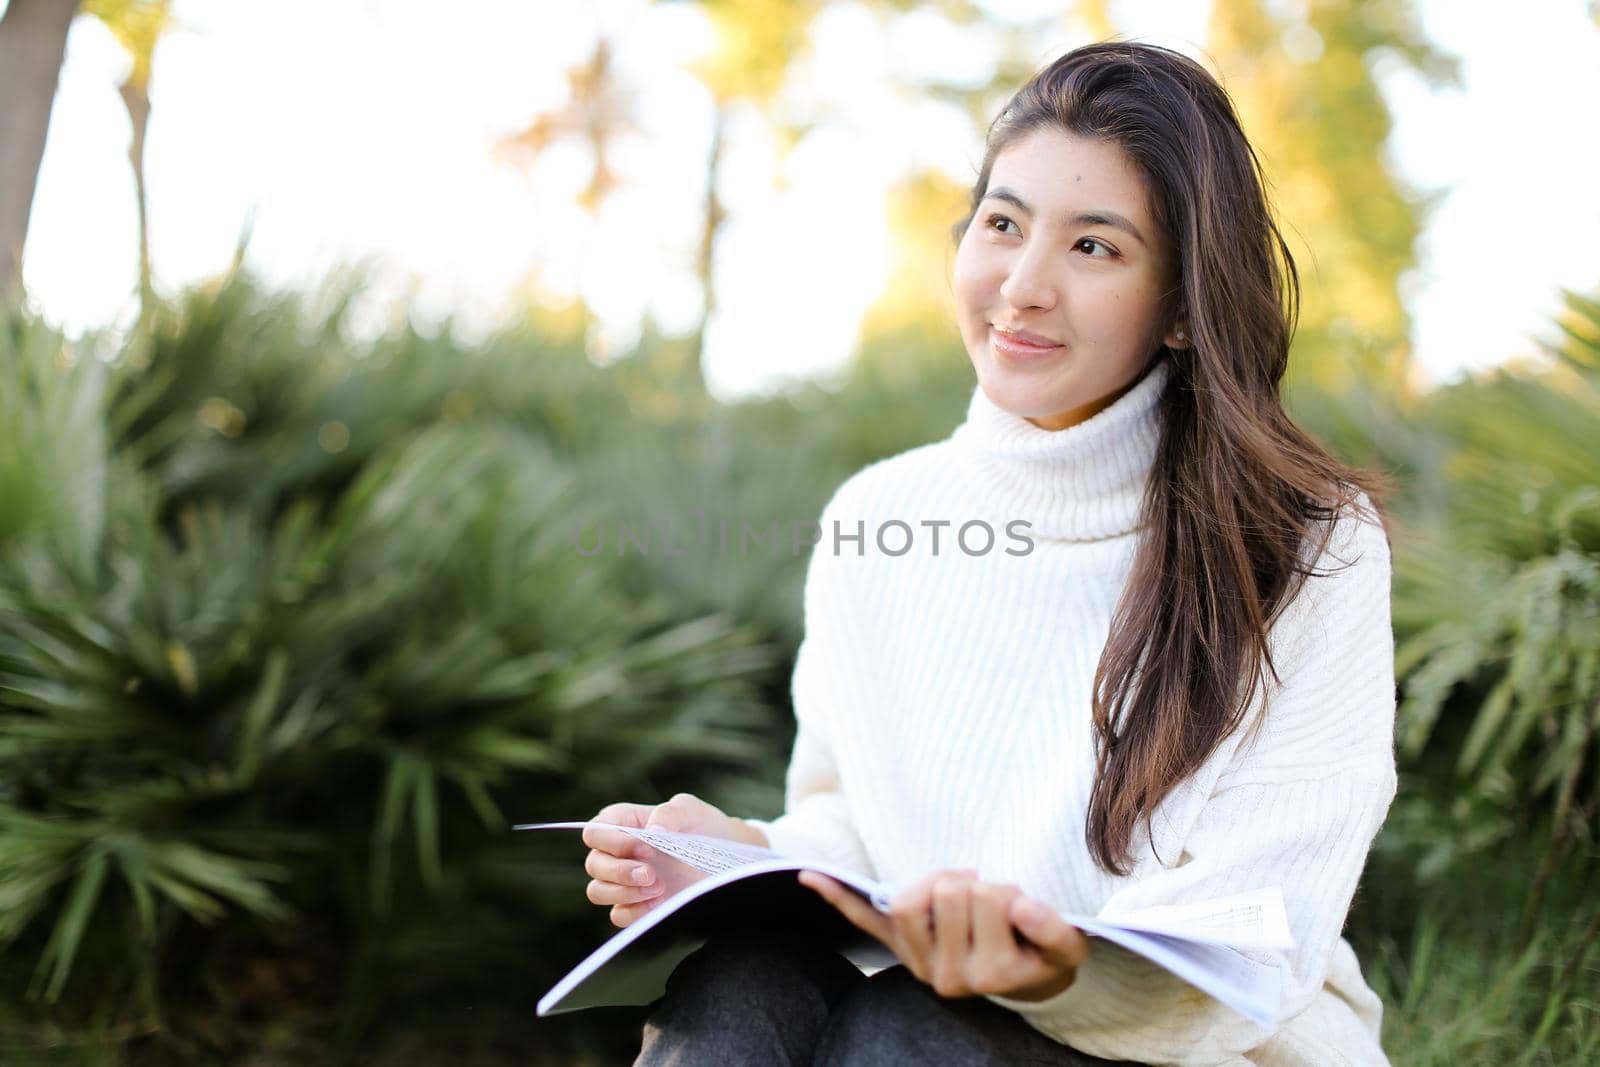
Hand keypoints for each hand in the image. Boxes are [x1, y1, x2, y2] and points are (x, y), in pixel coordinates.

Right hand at [582, 793, 767, 927]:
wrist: (728, 858)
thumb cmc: (705, 827)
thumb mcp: (692, 810)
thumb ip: (670, 812)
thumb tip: (654, 831)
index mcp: (625, 824)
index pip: (595, 831)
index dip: (612, 840)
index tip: (646, 846)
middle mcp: (619, 853)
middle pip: (594, 864)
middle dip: (619, 871)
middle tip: (651, 874)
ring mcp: (626, 881)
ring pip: (598, 891)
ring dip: (623, 892)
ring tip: (658, 888)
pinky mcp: (638, 905)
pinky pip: (618, 915)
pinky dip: (634, 912)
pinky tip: (659, 904)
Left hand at [798, 868, 1089, 1001]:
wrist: (1027, 979)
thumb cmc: (1044, 952)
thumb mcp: (1066, 946)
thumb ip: (1053, 930)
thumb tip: (1023, 909)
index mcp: (988, 976)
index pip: (986, 901)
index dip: (1009, 894)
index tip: (1025, 910)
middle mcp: (945, 977)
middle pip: (947, 893)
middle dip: (977, 885)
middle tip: (997, 901)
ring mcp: (917, 962)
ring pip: (910, 896)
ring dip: (941, 880)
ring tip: (967, 892)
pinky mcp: (902, 948)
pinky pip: (866, 920)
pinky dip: (838, 898)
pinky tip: (809, 877)